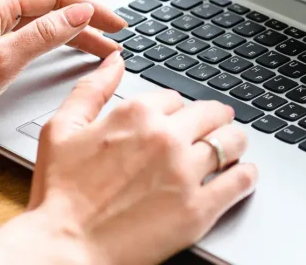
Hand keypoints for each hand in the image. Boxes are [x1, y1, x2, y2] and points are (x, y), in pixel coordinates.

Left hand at [0, 0, 125, 133]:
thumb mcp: (4, 62)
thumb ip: (47, 33)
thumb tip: (80, 12)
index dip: (92, 10)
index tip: (117, 26)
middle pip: (43, 4)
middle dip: (80, 24)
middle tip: (111, 44)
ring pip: (25, 15)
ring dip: (58, 30)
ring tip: (88, 49)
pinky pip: (6, 24)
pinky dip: (32, 35)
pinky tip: (44, 47)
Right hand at [27, 52, 257, 264]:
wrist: (65, 248)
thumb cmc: (60, 194)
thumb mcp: (61, 129)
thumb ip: (91, 89)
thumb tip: (115, 60)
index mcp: (136, 114)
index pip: (176, 98)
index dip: (178, 110)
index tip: (179, 120)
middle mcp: (165, 137)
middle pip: (212, 114)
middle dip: (215, 119)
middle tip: (217, 126)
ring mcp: (185, 172)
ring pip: (231, 141)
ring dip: (235, 141)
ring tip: (232, 148)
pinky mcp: (198, 208)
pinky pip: (240, 181)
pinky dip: (246, 175)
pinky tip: (242, 174)